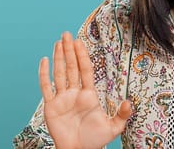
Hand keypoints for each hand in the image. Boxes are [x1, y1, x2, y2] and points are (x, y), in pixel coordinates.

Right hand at [39, 32, 131, 148]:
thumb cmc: (95, 141)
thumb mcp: (113, 128)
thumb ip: (121, 115)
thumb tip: (129, 102)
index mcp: (88, 95)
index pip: (85, 70)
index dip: (83, 56)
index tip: (80, 42)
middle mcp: (74, 93)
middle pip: (71, 67)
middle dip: (69, 50)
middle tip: (67, 34)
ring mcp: (61, 98)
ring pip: (59, 73)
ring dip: (58, 57)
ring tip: (58, 42)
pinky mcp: (50, 106)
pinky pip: (45, 87)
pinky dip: (44, 74)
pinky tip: (44, 60)